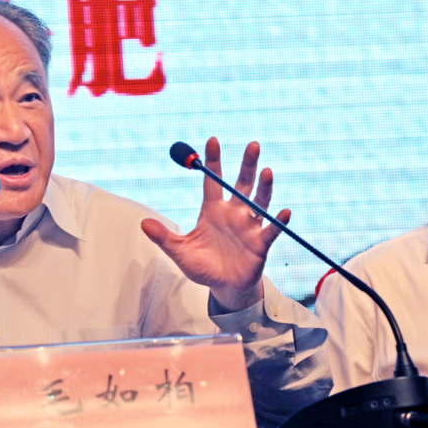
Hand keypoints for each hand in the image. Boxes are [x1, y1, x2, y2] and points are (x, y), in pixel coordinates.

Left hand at [141, 137, 289, 311]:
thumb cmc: (202, 266)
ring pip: (259, 202)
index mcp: (212, 211)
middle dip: (247, 165)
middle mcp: (233, 214)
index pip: (213, 181)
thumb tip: (143, 223)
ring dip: (264, 188)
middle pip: (241, 185)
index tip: (212, 140)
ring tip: (266, 171)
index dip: (213, 161)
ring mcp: (249, 227)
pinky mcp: (260, 244)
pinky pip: (271, 230)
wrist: (223, 287)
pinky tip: (284, 212)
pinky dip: (278, 222)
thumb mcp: (179, 252)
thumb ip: (164, 238)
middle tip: (253, 145)